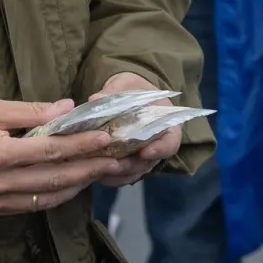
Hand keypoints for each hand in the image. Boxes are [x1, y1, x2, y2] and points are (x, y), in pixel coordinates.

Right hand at [0, 99, 124, 216]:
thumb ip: (31, 112)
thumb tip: (67, 108)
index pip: (51, 151)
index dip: (81, 145)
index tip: (105, 138)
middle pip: (55, 178)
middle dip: (89, 168)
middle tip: (116, 159)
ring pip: (48, 197)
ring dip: (79, 185)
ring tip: (103, 172)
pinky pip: (34, 206)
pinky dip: (58, 196)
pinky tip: (75, 185)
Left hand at [91, 72, 183, 186]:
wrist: (127, 96)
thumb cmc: (132, 89)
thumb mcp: (126, 85)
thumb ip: (114, 92)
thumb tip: (95, 99)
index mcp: (166, 125)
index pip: (170, 143)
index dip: (160, 150)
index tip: (145, 151)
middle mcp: (156, 146)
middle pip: (148, 163)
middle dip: (130, 165)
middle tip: (112, 163)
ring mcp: (141, 159)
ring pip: (132, 174)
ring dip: (116, 173)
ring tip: (98, 168)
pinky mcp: (125, 165)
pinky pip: (119, 177)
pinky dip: (107, 176)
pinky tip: (92, 171)